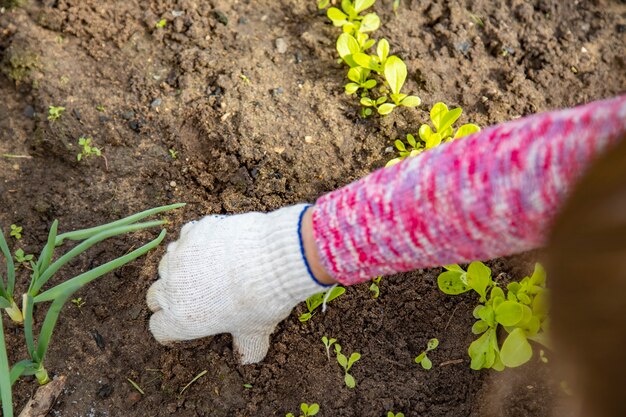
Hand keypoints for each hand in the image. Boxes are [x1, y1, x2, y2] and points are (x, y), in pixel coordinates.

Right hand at [146, 204, 327, 363]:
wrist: (272, 259)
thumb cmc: (261, 300)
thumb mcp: (255, 332)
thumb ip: (247, 347)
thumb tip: (248, 358)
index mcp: (181, 318)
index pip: (159, 328)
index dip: (170, 329)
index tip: (184, 326)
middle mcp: (171, 288)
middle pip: (154, 296)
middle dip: (170, 297)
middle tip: (194, 297)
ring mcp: (179, 256)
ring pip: (168, 264)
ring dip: (180, 268)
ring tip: (207, 269)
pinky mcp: (193, 231)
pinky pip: (186, 236)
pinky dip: (196, 242)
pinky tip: (217, 245)